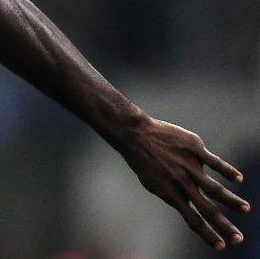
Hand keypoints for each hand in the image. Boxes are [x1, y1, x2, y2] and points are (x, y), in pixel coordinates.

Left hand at [118, 116, 248, 250]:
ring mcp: (189, 166)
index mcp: (171, 194)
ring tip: (245, 209)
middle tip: (239, 239)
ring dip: (231, 201)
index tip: (221, 247)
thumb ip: (172, 194)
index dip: (207, 235)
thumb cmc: (144, 160)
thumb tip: (189, 205)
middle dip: (224, 226)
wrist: (135, 134)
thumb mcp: (153, 183)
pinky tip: (239, 179)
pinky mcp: (194, 148)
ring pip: (214, 188)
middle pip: (207, 210)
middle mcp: (182, 183)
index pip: (193, 220)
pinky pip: (214, 162)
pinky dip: (227, 171)